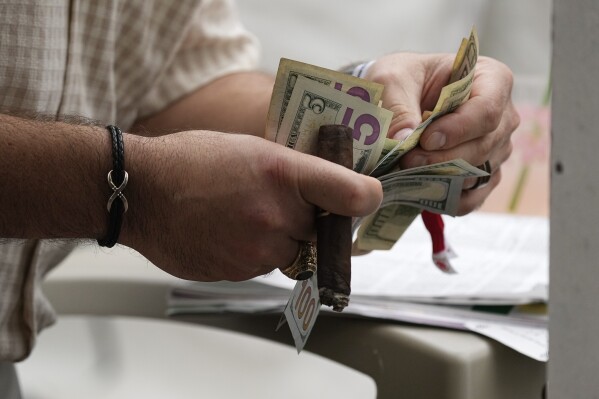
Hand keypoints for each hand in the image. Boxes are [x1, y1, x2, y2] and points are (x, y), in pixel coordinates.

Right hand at [121, 131, 381, 280]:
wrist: (142, 192)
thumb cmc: (191, 161)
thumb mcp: (251, 147)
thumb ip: (294, 170)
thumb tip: (328, 188)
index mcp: (282, 173)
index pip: (352, 195)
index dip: (367, 198)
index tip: (367, 199)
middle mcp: (274, 215)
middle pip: (320, 232)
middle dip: (308, 221)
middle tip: (279, 203)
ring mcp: (255, 249)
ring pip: (291, 253)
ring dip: (279, 239)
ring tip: (244, 215)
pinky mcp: (237, 273)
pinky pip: (263, 266)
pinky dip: (255, 253)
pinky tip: (229, 231)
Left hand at [366, 53, 518, 214]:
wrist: (400, 98)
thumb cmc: (403, 79)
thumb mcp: (391, 80)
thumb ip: (397, 106)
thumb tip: (404, 139)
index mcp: (491, 80)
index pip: (487, 110)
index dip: (458, 129)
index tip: (426, 139)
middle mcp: (502, 116)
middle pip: (483, 146)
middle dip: (443, 158)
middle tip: (407, 160)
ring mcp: (496, 148)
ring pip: (478, 173)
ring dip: (442, 178)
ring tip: (407, 172)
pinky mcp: (482, 174)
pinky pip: (473, 196)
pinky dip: (448, 199)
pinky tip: (422, 192)